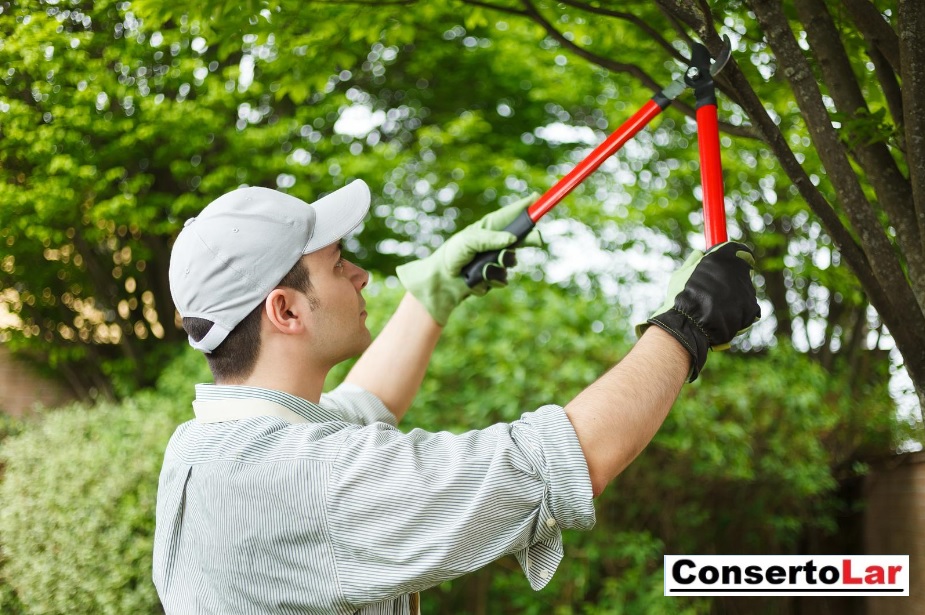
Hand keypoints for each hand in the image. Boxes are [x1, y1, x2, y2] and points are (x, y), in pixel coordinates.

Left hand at [396, 195, 541, 325]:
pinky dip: (490, 280)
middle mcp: (496, 243)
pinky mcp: (494, 278)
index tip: (537, 199)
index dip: (525, 207)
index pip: (511, 215)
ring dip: (498, 265)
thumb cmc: (452, 254)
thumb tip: (512, 238)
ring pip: (511, 262)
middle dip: (529, 238)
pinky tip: (476, 279)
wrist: (442, 280)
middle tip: (537, 239)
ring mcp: (496, 261)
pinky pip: (502, 279)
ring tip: (480, 267)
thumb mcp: (469, 241)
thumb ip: (490, 239)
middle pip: (521, 238)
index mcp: (489, 228)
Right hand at [637, 242, 760, 381]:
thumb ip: (693, 262)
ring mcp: (747, 289)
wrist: (689, 323)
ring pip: (745, 290)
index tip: (731, 264)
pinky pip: (749, 308)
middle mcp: (738, 270)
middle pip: (743, 272)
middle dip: (733, 279)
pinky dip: (739, 313)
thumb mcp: (681, 274)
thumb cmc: (681, 297)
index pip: (739, 250)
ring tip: (716, 307)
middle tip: (718, 291)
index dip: (736, 257)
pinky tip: (723, 316)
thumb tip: (699, 253)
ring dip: (735, 296)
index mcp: (722, 258)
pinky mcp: (752, 307)